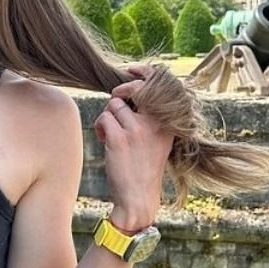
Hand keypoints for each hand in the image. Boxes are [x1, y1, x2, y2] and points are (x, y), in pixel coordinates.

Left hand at [92, 66, 173, 231]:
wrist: (138, 197)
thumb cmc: (143, 167)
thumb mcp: (156, 139)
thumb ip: (148, 116)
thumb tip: (128, 91)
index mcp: (167, 122)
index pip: (159, 85)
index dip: (143, 72)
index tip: (131, 70)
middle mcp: (155, 123)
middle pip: (133, 88)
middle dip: (119, 93)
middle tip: (115, 106)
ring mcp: (138, 130)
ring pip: (114, 104)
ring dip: (108, 116)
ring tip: (110, 133)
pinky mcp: (120, 138)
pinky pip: (104, 117)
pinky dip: (100, 127)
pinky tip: (105, 140)